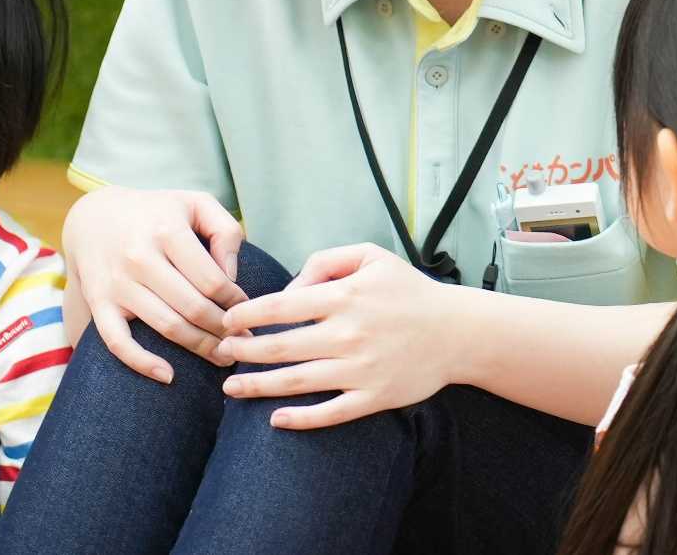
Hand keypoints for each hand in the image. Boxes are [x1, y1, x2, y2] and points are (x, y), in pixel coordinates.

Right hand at [61, 187, 247, 382]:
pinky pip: (117, 342)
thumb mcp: (195, 203)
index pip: (212, 280)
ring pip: (166, 326)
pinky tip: (168, 376)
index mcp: (167, 230)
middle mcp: (140, 257)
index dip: (235, 303)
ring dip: (200, 348)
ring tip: (223, 357)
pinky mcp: (99, 302)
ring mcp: (118, 282)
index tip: (247, 312)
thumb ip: (225, 231)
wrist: (94, 217)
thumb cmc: (156, 212)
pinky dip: (142, 363)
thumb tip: (232, 277)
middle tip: (243, 342)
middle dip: (224, 331)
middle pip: (193, 307)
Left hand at [216, 244, 455, 429]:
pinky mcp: (373, 397)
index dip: (247, 315)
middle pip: (280, 348)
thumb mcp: (370, 256)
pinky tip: (274, 419)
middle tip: (219, 353)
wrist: (457, 332)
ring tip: (231, 388)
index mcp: (345, 297)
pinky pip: (329, 413)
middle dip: (242, 352)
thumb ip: (325, 261)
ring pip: (297, 382)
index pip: (281, 307)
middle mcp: (348, 334)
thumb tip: (289, 290)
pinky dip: (299, 419)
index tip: (228, 320)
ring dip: (257, 386)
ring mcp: (360, 370)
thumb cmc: (408, 291)